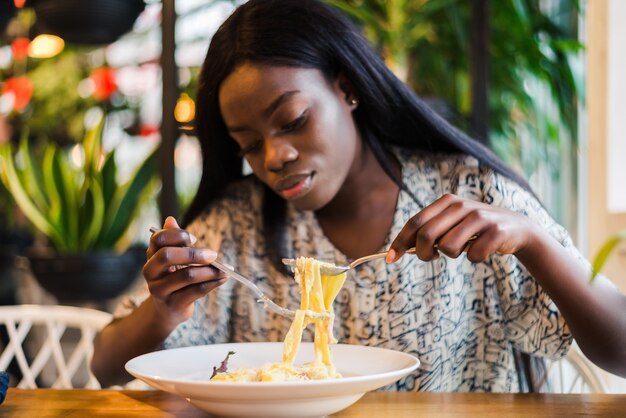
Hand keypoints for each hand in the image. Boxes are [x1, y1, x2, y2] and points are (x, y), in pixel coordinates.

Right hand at [143, 216, 226, 325]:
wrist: (168, 310)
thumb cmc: (173, 278)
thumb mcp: (173, 260)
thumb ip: (174, 241)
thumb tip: (170, 219)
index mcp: (151, 256)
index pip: (157, 239)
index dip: (177, 235)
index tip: (194, 239)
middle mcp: (150, 272)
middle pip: (167, 256)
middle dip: (193, 253)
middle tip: (213, 254)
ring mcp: (159, 290)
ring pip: (187, 275)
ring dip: (210, 271)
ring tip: (225, 269)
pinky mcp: (173, 305)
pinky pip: (197, 291)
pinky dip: (213, 283)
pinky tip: (223, 278)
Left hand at [387, 194, 538, 263]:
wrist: (515, 227)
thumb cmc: (474, 229)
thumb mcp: (451, 224)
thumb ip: (428, 232)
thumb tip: (398, 250)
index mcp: (447, 201)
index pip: (415, 222)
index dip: (400, 241)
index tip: (390, 258)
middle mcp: (461, 206)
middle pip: (426, 235)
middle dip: (422, 253)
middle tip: (429, 258)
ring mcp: (479, 217)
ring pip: (448, 248)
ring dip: (452, 255)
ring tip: (462, 249)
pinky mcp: (495, 231)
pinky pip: (472, 256)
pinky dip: (474, 258)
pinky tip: (483, 249)